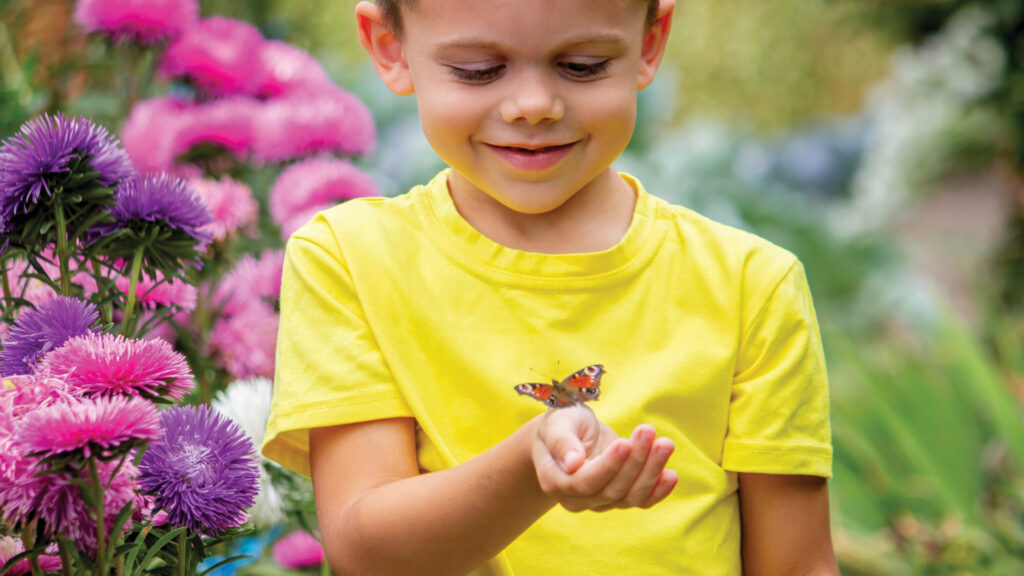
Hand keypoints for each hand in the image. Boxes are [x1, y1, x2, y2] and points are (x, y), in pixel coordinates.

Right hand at [531, 404, 677, 511]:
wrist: (568, 434)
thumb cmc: (561, 424)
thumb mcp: (557, 422)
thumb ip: (561, 441)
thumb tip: (572, 463)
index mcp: (554, 480)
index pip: (584, 482)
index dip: (608, 466)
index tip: (625, 443)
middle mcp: (575, 498)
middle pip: (612, 489)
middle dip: (635, 460)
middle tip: (648, 430)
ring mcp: (597, 502)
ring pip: (629, 496)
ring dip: (651, 471)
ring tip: (665, 443)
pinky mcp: (617, 498)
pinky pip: (639, 502)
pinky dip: (658, 491)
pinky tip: (671, 475)